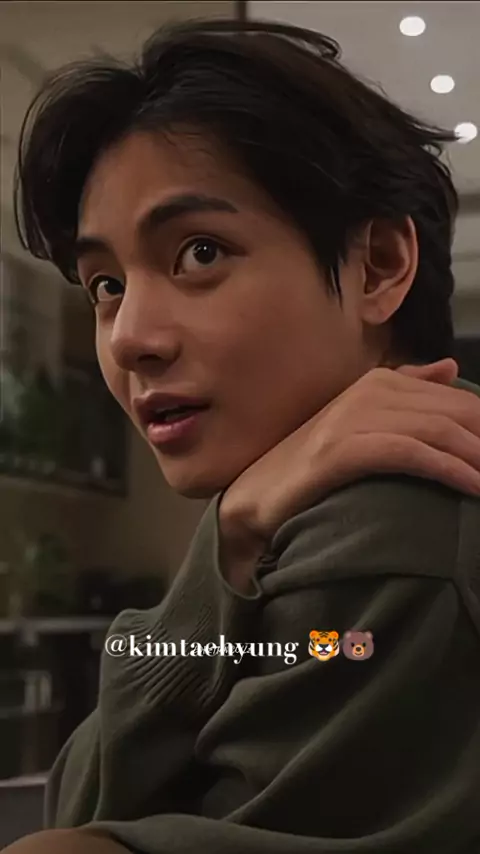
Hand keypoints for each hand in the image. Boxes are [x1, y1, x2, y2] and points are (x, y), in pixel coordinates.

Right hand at [219, 359, 479, 557]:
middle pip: (454, 413)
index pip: (456, 401)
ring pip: (438, 431)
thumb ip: (407, 391)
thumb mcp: (362, 422)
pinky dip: (449, 470)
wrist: (256, 495)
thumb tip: (451, 368)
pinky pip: (410, 454)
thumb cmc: (313, 466)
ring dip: (479, 458)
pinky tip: (474, 487)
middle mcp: (370, 392)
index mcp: (380, 382)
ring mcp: (354, 418)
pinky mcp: (342, 449)